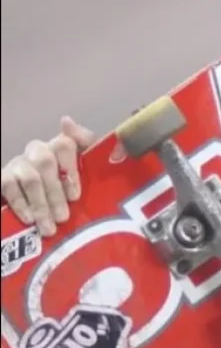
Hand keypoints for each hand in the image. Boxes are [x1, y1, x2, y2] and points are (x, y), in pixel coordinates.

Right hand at [0, 116, 96, 235]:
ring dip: (40, 204)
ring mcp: (19, 163)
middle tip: (63, 218)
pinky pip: (9, 186)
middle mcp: (38, 151)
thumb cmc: (65, 193)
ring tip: (49, 227)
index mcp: (61, 149)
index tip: (75, 196)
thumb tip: (67, 120)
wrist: (35, 206)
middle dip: (56, 193)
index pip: (66, 144)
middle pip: (45, 163)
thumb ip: (85, 152)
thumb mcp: (83, 178)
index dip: (71, 167)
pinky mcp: (4, 177)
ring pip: (30, 178)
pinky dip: (21, 204)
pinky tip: (29, 219)